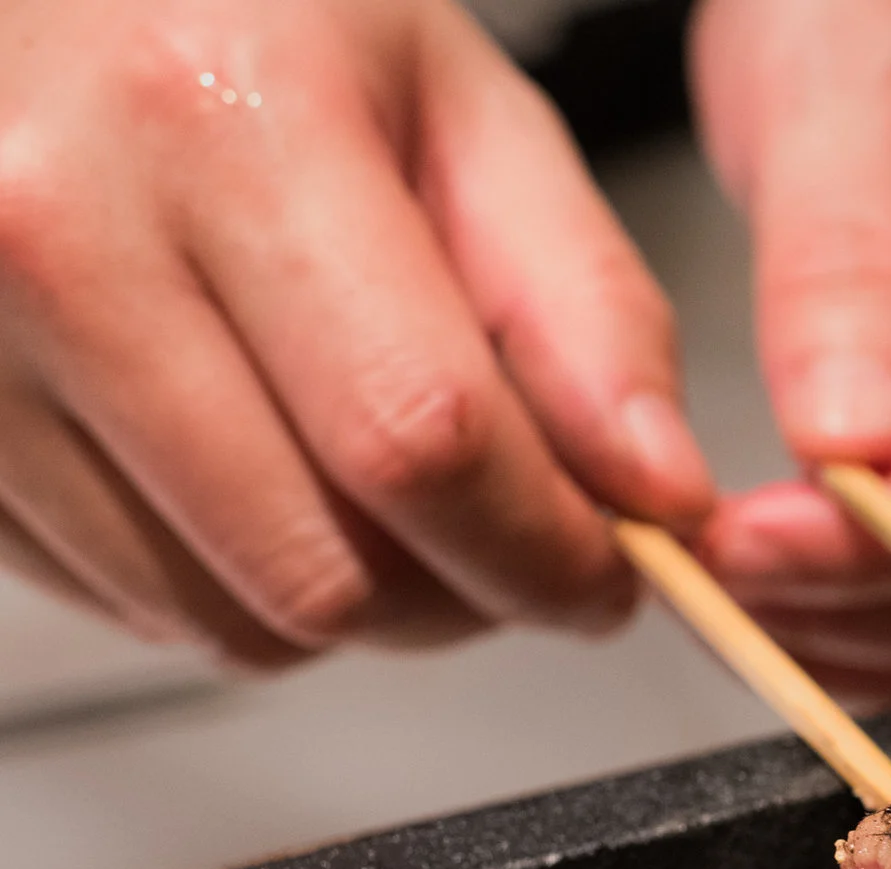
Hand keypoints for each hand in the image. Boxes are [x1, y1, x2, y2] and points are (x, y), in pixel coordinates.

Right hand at [0, 0, 711, 663]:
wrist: (36, 1)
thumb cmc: (249, 28)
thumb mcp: (461, 110)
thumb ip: (585, 308)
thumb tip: (663, 493)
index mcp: (221, 122)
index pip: (423, 439)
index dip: (548, 550)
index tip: (611, 575)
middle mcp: (57, 231)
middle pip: (326, 568)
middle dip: (464, 598)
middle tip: (509, 538)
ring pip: (231, 621)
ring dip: (355, 606)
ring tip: (380, 489)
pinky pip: (132, 604)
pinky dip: (234, 582)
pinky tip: (257, 468)